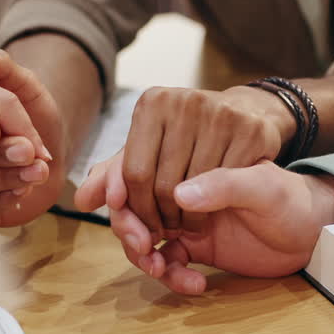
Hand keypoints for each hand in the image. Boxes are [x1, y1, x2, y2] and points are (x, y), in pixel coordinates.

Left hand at [0, 46, 49, 219]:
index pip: (1, 106)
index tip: (37, 164)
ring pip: (3, 92)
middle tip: (39, 166)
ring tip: (28, 157)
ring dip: (17, 125)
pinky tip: (12, 141)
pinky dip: (4, 115)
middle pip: (8, 99)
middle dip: (26, 134)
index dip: (25, 136)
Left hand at [77, 86, 295, 237]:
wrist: (246, 117)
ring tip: (186, 227)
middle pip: (162, 184)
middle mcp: (185, 102)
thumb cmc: (187, 139)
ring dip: (188, 221)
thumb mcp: (148, 151)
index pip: (133, 174)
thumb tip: (82, 201)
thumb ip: (113, 176)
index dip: (136, 209)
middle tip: (166, 232)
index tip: (143, 226)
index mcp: (153, 104)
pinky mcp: (251, 131)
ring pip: (194, 190)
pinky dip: (215, 210)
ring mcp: (222, 114)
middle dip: (161, 219)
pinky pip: (224, 188)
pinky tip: (209, 214)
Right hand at [94, 162, 333, 293]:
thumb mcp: (264, 187)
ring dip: (143, 256)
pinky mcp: (193, 245)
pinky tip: (193, 283)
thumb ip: (225, 184)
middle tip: (140, 247)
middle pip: (131, 203)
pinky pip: (166, 261)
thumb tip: (179, 193)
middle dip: (127, 227)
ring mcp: (183, 216)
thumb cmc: (293, 198)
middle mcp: (181, 185)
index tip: (115, 203)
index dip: (119, 182)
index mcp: (191, 157)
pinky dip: (172, 275)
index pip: (139, 163)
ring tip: (161, 270)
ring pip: (142, 235)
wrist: (312, 233)